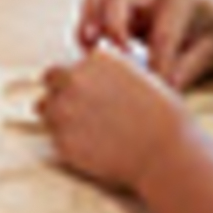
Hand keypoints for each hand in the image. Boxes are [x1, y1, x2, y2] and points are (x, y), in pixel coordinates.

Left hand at [38, 47, 189, 191]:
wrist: (166, 153)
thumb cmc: (163, 117)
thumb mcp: (140, 78)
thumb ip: (110, 73)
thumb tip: (95, 77)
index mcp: (95, 59)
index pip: (68, 64)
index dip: (76, 79)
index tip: (86, 92)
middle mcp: (74, 78)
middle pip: (50, 80)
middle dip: (61, 92)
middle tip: (79, 110)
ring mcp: (65, 109)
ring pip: (46, 108)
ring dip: (59, 115)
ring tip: (85, 130)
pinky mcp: (63, 140)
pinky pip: (55, 137)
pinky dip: (67, 142)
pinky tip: (91, 148)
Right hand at [77, 0, 212, 88]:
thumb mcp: (212, 52)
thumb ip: (188, 69)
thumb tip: (165, 89)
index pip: (162, 32)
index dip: (158, 63)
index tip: (157, 91)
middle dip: (111, 24)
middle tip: (113, 55)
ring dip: (90, 16)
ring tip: (89, 46)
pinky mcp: (121, 1)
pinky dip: (88, 17)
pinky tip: (90, 44)